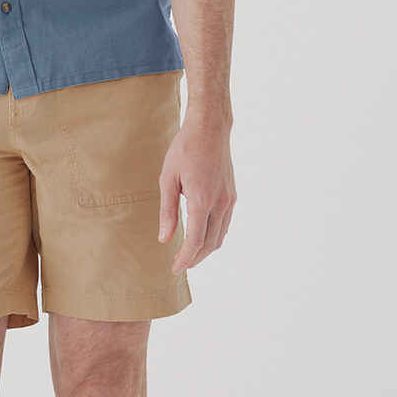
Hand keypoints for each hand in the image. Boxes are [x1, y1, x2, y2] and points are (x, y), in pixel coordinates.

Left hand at [157, 116, 235, 273]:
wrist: (210, 128)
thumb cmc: (185, 149)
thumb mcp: (168, 178)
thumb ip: (168, 211)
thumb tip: (164, 239)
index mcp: (202, 201)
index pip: (195, 241)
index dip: (185, 259)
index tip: (175, 269)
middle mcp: (220, 204)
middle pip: (209, 244)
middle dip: (194, 258)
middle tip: (179, 264)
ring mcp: (229, 200)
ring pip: (220, 237)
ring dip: (205, 250)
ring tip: (189, 254)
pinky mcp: (232, 195)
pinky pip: (225, 224)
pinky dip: (214, 236)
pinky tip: (202, 236)